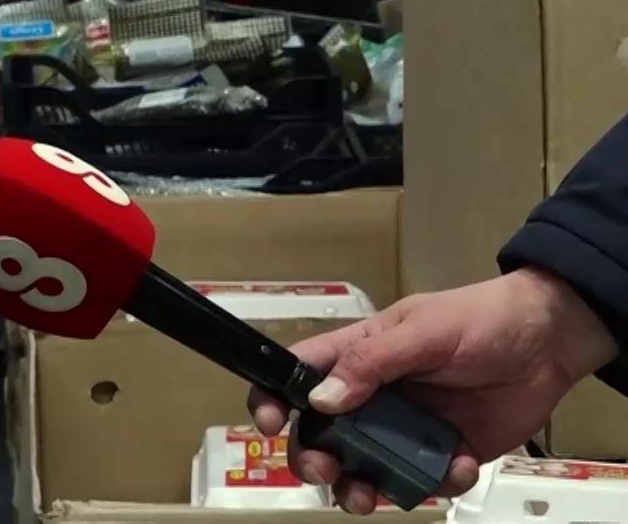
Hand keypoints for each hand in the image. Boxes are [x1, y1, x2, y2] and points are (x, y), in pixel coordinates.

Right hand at [246, 268, 619, 514]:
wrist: (550, 343)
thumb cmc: (480, 320)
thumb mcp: (422, 331)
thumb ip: (372, 364)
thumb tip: (320, 399)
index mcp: (357, 357)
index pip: (297, 375)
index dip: (272, 399)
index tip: (268, 425)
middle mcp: (372, 397)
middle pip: (321, 436)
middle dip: (313, 459)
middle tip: (325, 472)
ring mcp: (406, 429)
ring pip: (364, 469)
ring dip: (359, 487)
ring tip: (369, 498)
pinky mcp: (442, 455)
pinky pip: (423, 482)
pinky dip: (435, 484)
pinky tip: (457, 465)